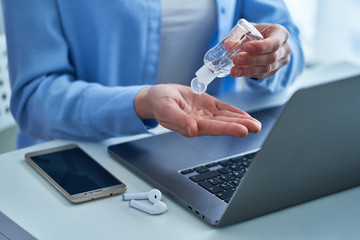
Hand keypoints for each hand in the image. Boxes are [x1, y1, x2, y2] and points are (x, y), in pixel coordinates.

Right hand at [134, 84, 260, 136]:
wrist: (158, 96)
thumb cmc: (159, 102)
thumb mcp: (166, 108)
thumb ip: (179, 120)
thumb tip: (192, 130)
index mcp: (191, 125)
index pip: (212, 128)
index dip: (228, 129)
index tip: (243, 130)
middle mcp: (201, 122)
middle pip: (223, 125)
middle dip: (240, 126)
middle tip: (256, 127)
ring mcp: (206, 114)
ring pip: (226, 118)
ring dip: (241, 120)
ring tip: (256, 124)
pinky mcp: (208, 105)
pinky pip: (224, 109)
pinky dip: (235, 112)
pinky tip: (245, 116)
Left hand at [230, 23, 290, 78]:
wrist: (264, 42)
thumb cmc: (257, 33)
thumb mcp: (249, 30)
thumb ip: (239, 36)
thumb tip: (227, 45)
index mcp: (281, 34)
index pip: (274, 42)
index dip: (260, 47)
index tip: (246, 47)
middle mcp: (285, 48)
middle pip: (270, 57)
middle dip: (251, 60)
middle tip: (236, 60)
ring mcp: (281, 62)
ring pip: (266, 69)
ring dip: (248, 70)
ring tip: (234, 71)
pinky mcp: (274, 71)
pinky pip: (262, 75)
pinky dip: (249, 74)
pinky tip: (239, 73)